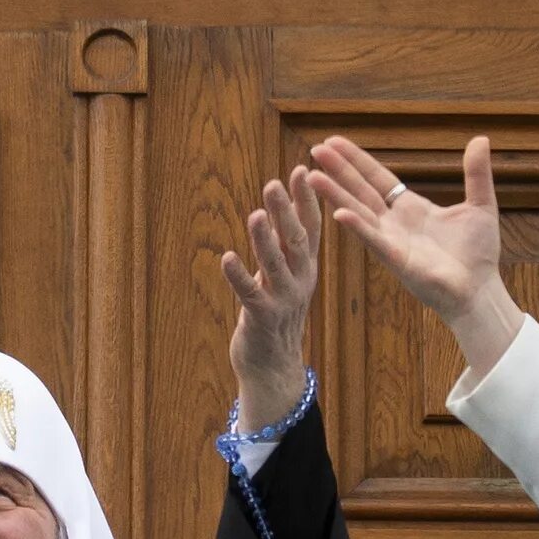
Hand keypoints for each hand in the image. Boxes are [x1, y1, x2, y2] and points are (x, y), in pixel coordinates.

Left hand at [221, 169, 320, 435]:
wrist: (273, 368)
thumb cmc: (274, 316)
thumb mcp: (283, 278)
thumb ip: (281, 248)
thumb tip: (276, 211)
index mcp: (306, 269)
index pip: (310, 229)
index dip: (306, 200)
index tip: (302, 170)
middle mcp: (300, 282)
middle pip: (295, 242)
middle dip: (285, 212)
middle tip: (275, 183)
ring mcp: (283, 301)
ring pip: (274, 265)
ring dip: (265, 239)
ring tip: (257, 214)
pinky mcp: (261, 319)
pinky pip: (250, 294)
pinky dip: (238, 275)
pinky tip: (227, 257)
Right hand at [309, 134, 521, 368]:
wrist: (481, 291)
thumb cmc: (478, 254)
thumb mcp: (480, 205)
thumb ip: (476, 173)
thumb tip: (480, 139)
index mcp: (410, 207)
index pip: (378, 178)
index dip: (357, 160)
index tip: (334, 141)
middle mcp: (394, 222)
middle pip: (360, 190)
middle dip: (338, 170)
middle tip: (316, 149)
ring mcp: (391, 241)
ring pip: (358, 212)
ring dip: (335, 194)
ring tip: (312, 176)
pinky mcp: (396, 260)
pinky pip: (374, 240)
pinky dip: (357, 227)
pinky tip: (339, 213)